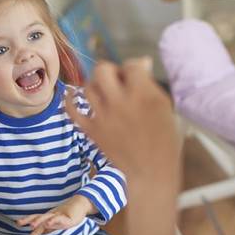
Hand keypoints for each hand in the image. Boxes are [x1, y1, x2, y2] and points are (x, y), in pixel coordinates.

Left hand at [17, 194, 93, 234]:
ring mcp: (59, 215)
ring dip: (39, 221)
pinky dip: (53, 221)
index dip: (26, 224)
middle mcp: (51, 215)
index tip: (19, 228)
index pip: (35, 219)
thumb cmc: (69, 213)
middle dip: (28, 219)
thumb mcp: (57, 222)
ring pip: (47, 217)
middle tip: (19, 223)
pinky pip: (59, 218)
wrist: (81, 204)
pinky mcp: (67, 217)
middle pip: (38, 216)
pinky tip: (49, 223)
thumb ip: (49, 227)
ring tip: (32, 225)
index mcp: (48, 217)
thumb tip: (40, 232)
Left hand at [64, 58, 181, 195]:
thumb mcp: (164, 106)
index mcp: (143, 94)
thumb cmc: (164, 139)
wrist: (151, 171)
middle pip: (103, 70)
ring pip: (88, 87)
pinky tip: (72, 96)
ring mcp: (103, 116)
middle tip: (116, 81)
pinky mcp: (92, 130)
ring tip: (104, 93)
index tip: (136, 77)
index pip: (131, 65)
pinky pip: (72, 110)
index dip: (133, 68)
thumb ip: (149, 84)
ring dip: (95, 86)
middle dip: (109, 71)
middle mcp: (120, 101)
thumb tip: (141, 63)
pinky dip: (70, 101)